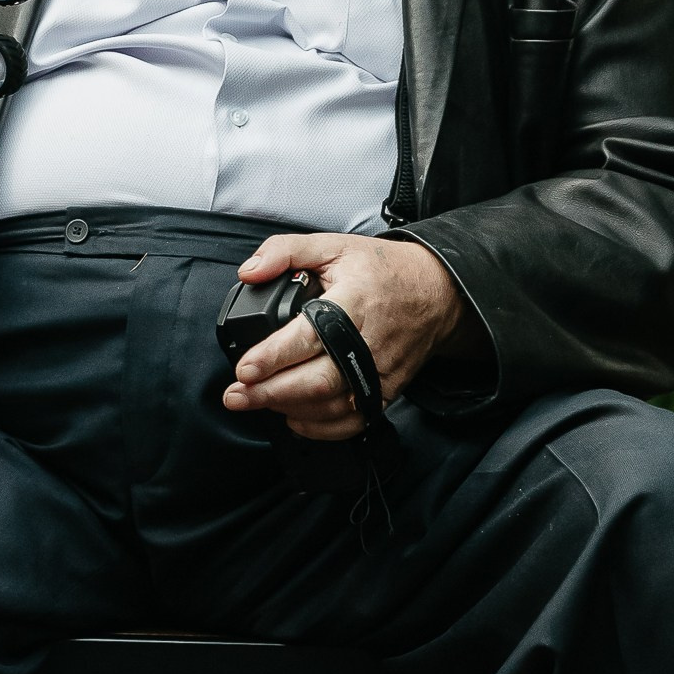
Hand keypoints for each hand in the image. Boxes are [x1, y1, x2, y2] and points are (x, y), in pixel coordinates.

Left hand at [221, 232, 463, 442]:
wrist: (437, 293)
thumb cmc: (384, 271)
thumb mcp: (334, 246)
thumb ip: (286, 251)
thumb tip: (249, 272)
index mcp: (352, 303)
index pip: (308, 337)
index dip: (273, 356)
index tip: (244, 368)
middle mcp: (367, 343)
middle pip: (317, 380)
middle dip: (270, 393)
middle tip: (236, 395)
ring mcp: (379, 372)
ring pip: (331, 405)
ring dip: (288, 409)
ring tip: (256, 403)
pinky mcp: (386, 391)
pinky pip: (352, 421)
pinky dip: (320, 428)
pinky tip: (294, 418)